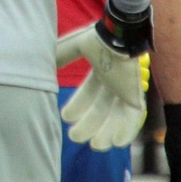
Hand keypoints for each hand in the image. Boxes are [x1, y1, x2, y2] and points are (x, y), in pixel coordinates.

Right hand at [57, 26, 150, 150]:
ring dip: (106, 133)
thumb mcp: (73, 46)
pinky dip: (128, 131)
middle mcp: (114, 82)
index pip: (89, 93)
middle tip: (75, 137)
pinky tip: (117, 143)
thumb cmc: (98, 39)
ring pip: (116, 117)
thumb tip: (45, 63)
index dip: (78, 107)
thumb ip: (61, 54)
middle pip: (101, 109)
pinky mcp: (136, 95)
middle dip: (88, 125)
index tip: (66, 117)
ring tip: (95, 145)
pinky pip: (134, 118)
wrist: (118, 36)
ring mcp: (126, 90)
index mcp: (101, 71)